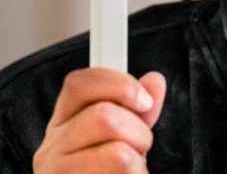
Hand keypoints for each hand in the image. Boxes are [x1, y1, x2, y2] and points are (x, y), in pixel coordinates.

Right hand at [33, 68, 165, 173]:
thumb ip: (138, 110)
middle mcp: (53, 148)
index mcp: (64, 123)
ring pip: (118, 153)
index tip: (144, 101)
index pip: (80, 83)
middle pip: (105, 116)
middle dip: (138, 132)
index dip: (119, 85)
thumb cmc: (108, 173)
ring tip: (129, 171)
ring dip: (138, 162)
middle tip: (138, 148)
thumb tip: (153, 81)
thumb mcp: (124, 136)